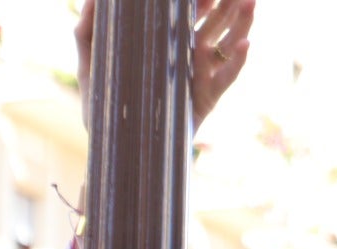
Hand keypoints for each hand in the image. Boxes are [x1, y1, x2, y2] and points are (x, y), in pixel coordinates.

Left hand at [75, 0, 254, 133]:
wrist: (120, 147)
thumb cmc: (106, 105)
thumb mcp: (91, 66)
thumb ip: (86, 32)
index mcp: (169, 43)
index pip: (192, 11)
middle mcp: (190, 55)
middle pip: (217, 20)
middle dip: (229, 2)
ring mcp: (202, 74)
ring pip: (229, 42)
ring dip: (242, 21)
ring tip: (250, 2)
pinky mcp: (207, 97)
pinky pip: (227, 77)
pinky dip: (238, 60)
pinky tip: (245, 44)